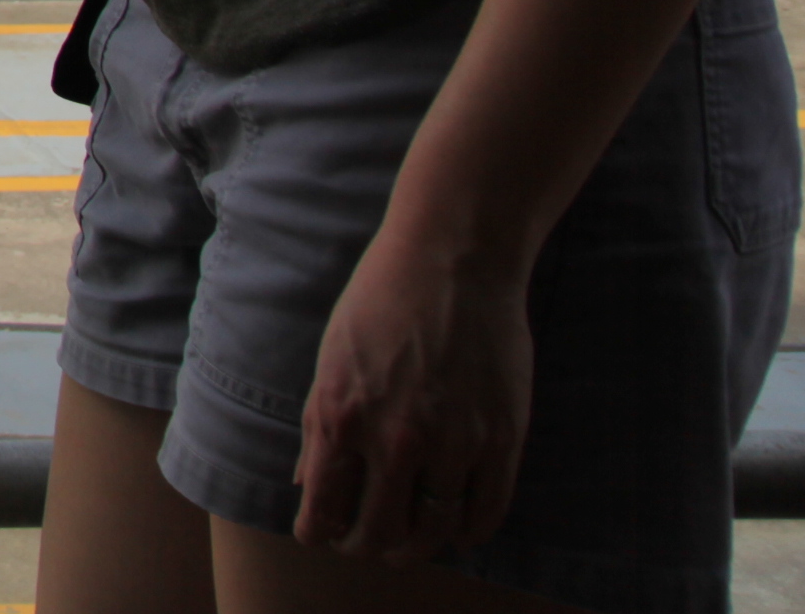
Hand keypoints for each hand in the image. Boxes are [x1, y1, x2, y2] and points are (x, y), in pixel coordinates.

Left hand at [292, 226, 531, 558]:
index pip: (323, 508)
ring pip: (434, 531)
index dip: (319, 532)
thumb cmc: (380, 302)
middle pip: (379, 532)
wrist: (452, 261)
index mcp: (340, 417)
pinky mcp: (502, 439)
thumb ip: (319, 426)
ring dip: (418, 545)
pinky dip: (469, 532)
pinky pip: (486, 512)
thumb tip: (306, 483)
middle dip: (366, 547)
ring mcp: (452, 443)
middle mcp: (394, 439)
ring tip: (410, 544)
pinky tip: (459, 530)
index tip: (321, 535)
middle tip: (365, 546)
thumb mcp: (331, 360)